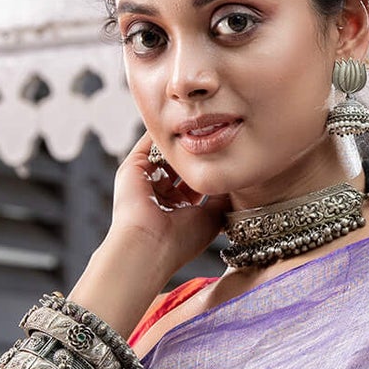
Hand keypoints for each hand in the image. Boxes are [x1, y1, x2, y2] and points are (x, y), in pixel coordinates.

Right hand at [108, 131, 228, 271]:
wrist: (149, 245)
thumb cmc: (181, 239)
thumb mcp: (212, 215)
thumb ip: (222, 193)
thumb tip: (235, 176)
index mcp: (178, 210)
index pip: (194, 182)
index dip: (209, 169)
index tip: (228, 155)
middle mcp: (160, 195)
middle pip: (180, 166)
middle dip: (196, 152)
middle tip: (217, 133)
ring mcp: (145, 181)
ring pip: (165, 153)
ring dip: (181, 141)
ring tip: (202, 125)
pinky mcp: (132, 168)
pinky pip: (149, 143)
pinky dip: (163, 133)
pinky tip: (181, 124)